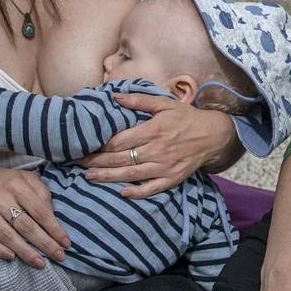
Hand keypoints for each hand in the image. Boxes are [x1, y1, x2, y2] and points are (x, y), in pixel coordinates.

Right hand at [0, 163, 70, 268]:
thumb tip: (52, 215)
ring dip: (25, 252)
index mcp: (17, 186)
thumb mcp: (26, 178)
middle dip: (45, 243)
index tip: (66, 243)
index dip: (54, 229)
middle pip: (26, 226)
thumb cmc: (5, 182)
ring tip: (40, 263)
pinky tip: (12, 257)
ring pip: (7, 236)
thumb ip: (42, 192)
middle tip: (59, 256)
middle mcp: (0, 199)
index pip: (40, 211)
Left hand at [78, 93, 234, 197]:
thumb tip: (115, 96)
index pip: (119, 140)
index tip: (84, 145)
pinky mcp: (172, 179)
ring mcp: (164, 166)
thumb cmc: (186, 117)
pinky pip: (152, 188)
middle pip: (120, 158)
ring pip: (131, 175)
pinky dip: (137, 192)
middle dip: (96, 162)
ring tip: (89, 178)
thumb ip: (139, 100)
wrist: (213, 135)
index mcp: (153, 130)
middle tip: (78, 163)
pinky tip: (122, 194)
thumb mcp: (165, 103)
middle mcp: (157, 150)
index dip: (100, 145)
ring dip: (108, 177)